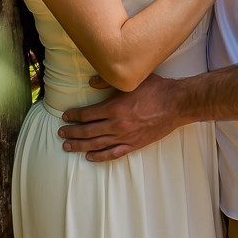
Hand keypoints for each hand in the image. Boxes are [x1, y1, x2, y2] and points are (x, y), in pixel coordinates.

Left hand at [57, 74, 180, 161]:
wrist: (176, 104)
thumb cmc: (155, 89)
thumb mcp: (131, 80)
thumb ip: (108, 81)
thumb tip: (90, 83)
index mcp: (114, 108)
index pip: (87, 114)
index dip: (73, 116)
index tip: (64, 116)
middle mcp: (117, 125)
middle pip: (88, 131)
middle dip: (72, 132)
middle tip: (60, 134)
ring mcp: (125, 137)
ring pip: (97, 144)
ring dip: (80, 146)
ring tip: (67, 147)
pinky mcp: (134, 145)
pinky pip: (113, 153)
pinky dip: (100, 156)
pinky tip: (90, 157)